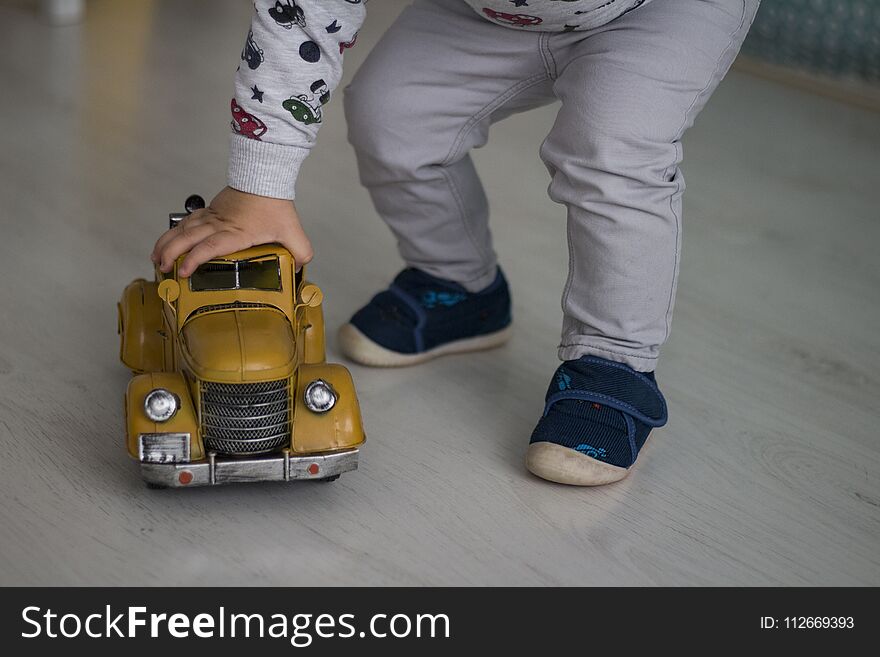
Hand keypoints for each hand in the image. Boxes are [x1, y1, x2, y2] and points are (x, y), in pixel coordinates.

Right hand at [151, 186, 313, 276]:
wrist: (264, 176)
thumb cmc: (274, 202)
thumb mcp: (292, 231)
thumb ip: (300, 251)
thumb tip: (302, 267)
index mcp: (237, 232)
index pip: (211, 246)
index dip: (195, 259)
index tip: (184, 271)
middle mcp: (220, 224)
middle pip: (188, 238)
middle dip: (171, 254)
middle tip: (162, 268)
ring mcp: (212, 216)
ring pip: (183, 229)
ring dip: (167, 243)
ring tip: (156, 257)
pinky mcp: (211, 211)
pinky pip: (187, 222)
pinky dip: (174, 232)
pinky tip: (168, 241)